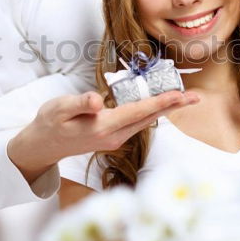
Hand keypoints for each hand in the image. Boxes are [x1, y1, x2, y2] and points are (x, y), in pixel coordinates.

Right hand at [8, 90, 199, 182]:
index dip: (160, 102)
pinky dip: (152, 111)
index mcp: (103, 127)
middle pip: (149, 118)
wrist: (43, 146)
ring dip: (165, 109)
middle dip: (173, 106)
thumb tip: (97, 100)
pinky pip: (138, 122)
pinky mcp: (113, 137)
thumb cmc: (50, 124)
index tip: (179, 95)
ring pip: (146, 121)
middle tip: (196, 97)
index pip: (138, 112)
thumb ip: (79, 103)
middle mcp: (114, 136)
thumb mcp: (59, 108)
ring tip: (184, 98)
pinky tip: (160, 104)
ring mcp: (115, 139)